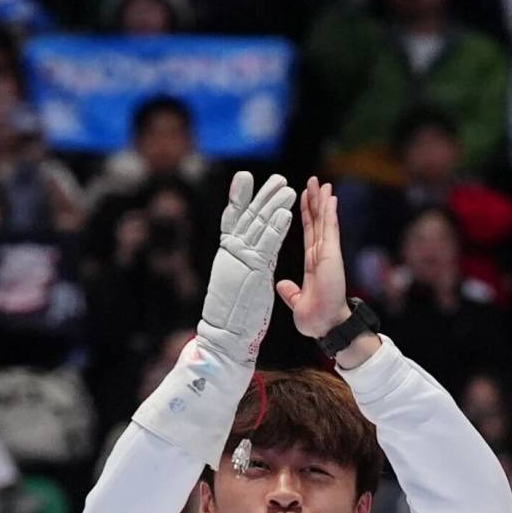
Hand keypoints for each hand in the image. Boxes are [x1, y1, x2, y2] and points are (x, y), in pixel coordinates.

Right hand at [201, 170, 295, 347]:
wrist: (224, 334)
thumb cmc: (230, 314)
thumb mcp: (238, 283)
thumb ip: (245, 267)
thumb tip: (252, 258)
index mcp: (228, 254)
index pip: (233, 219)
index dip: (239, 198)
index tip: (243, 178)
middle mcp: (232, 252)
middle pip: (249, 216)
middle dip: (263, 195)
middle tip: (277, 178)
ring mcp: (241, 259)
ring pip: (259, 225)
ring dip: (274, 206)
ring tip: (287, 189)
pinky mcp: (253, 269)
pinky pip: (268, 244)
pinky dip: (277, 227)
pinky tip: (286, 213)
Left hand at [274, 179, 359, 345]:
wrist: (326, 327)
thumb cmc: (316, 319)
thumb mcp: (297, 302)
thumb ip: (291, 292)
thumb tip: (281, 284)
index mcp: (313, 264)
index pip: (309, 233)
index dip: (306, 214)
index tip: (304, 197)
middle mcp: (322, 255)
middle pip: (317, 222)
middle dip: (315, 201)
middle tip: (314, 181)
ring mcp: (328, 254)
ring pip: (324, 221)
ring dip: (323, 201)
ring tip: (322, 183)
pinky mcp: (331, 255)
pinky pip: (330, 229)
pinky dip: (330, 212)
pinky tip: (330, 197)